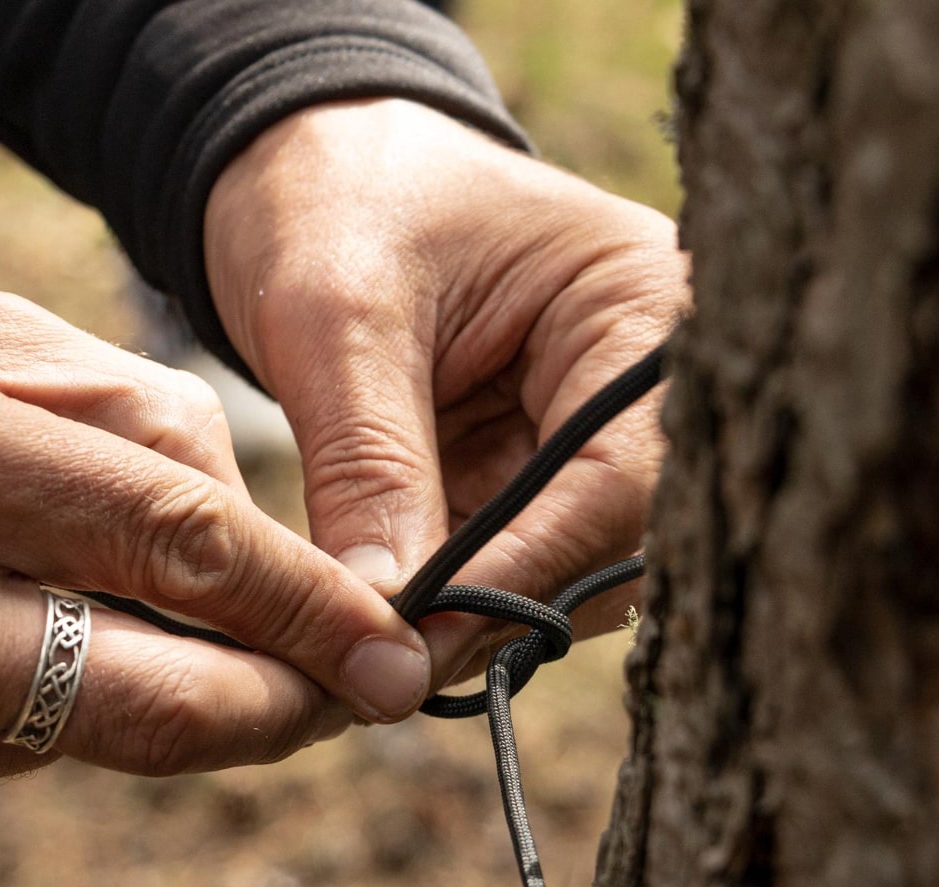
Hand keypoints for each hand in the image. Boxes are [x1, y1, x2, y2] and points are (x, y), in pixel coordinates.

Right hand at [0, 283, 430, 852]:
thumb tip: (254, 541)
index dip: (310, 611)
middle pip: (154, 707)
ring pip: (59, 746)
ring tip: (14, 606)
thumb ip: (131, 421)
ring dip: (88, 690)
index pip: (186, 549)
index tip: (391, 654)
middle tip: (327, 701)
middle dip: (269, 713)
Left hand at [205, 98, 689, 682]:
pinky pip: (510, 558)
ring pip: (563, 568)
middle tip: (391, 666)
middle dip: (502, 606)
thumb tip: (388, 619)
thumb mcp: (340, 317)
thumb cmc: (332, 201)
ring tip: (372, 652)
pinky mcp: (532, 470)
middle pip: (612, 540)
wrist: (296, 169)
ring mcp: (588, 433)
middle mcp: (642, 381)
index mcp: (641, 306)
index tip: (428, 634)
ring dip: (473, 616)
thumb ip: (369, 462)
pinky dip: (450, 597)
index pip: (623, 476)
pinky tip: (382, 619)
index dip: (530, 568)